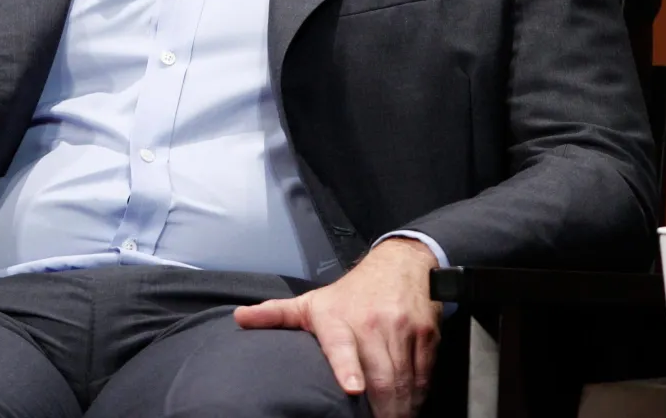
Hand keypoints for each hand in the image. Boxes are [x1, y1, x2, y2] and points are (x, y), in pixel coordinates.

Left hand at [234, 238, 441, 417]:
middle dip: (381, 410)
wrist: (400, 263)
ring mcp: (402, 329)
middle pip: (381, 376)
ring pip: (405, 380)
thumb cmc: (351, 292)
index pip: (342, 345)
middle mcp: (372, 323)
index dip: (347, 367)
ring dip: (401, 408)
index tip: (352, 388)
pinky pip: (424, 375)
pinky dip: (418, 395)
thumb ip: (276, 314)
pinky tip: (410, 405)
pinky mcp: (426, 335)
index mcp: (338, 318)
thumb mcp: (311, 301)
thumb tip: (239, 318)